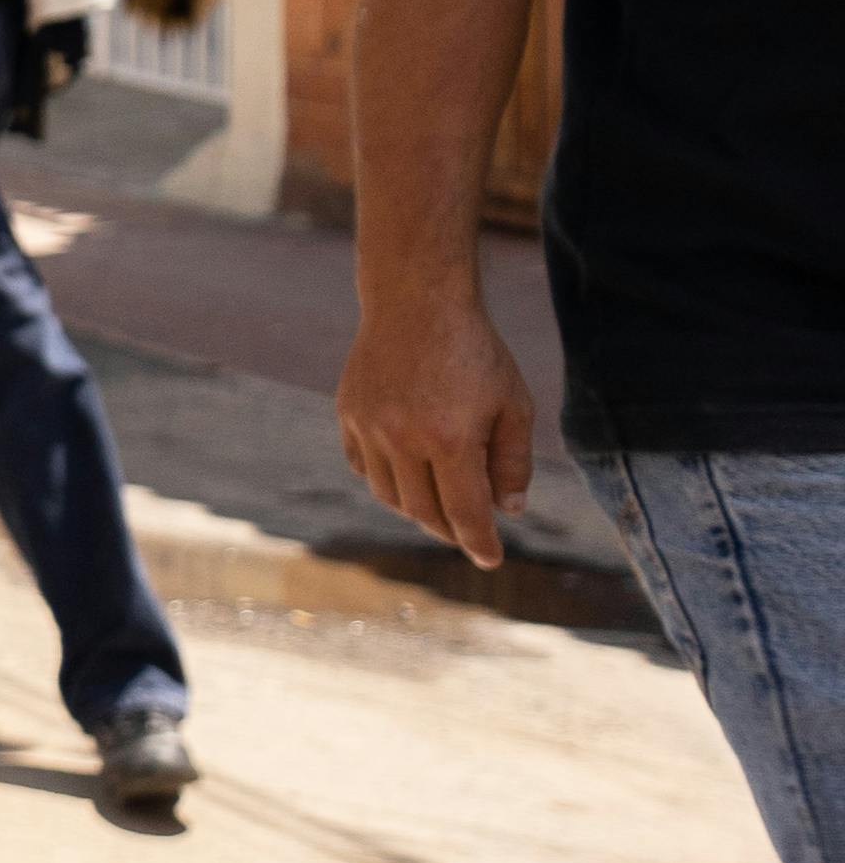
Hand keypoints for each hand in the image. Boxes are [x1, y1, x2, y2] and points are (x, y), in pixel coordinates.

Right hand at [342, 274, 539, 568]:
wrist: (416, 302)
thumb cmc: (475, 352)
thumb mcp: (514, 405)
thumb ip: (513, 461)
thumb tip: (509, 510)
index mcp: (450, 439)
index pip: (466, 512)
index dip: (480, 543)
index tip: (491, 560)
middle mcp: (403, 439)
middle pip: (424, 511)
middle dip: (450, 531)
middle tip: (469, 532)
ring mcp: (369, 427)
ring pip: (390, 495)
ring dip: (417, 509)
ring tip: (440, 504)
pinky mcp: (348, 414)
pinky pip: (363, 467)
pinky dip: (386, 481)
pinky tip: (408, 473)